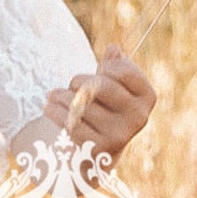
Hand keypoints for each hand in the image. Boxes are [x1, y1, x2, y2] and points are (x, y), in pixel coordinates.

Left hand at [48, 43, 156, 160]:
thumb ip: (115, 65)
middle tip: (73, 83)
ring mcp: (120, 134)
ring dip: (62, 96)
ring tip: (55, 95)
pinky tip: (49, 107)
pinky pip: (71, 123)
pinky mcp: (99, 148)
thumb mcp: (114, 84)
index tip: (98, 70)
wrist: (98, 147)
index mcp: (146, 97)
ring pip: (82, 104)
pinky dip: (56, 111)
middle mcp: (138, 117)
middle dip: (80, 80)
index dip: (106, 67)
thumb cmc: (105, 106)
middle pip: (102, 86)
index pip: (125, 71)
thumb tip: (113, 49)